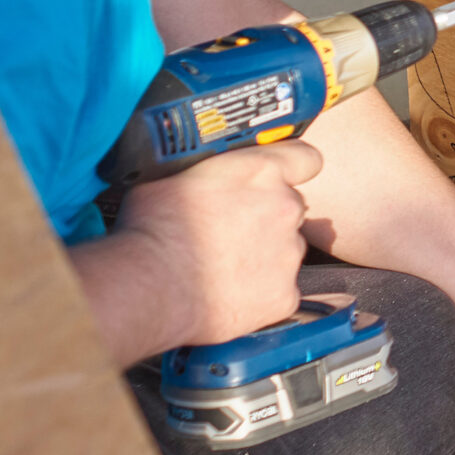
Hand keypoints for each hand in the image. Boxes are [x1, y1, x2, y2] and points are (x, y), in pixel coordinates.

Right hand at [113, 141, 322, 346]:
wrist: (149, 288)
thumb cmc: (153, 232)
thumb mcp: (172, 175)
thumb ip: (209, 170)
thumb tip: (201, 172)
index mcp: (261, 172)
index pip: (305, 158)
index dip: (295, 169)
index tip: (282, 179)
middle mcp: (284, 208)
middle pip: (289, 210)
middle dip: (266, 219)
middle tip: (229, 233)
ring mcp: (288, 254)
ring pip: (285, 251)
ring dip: (263, 257)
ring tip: (220, 268)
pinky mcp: (284, 295)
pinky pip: (279, 291)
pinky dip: (259, 295)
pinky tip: (226, 295)